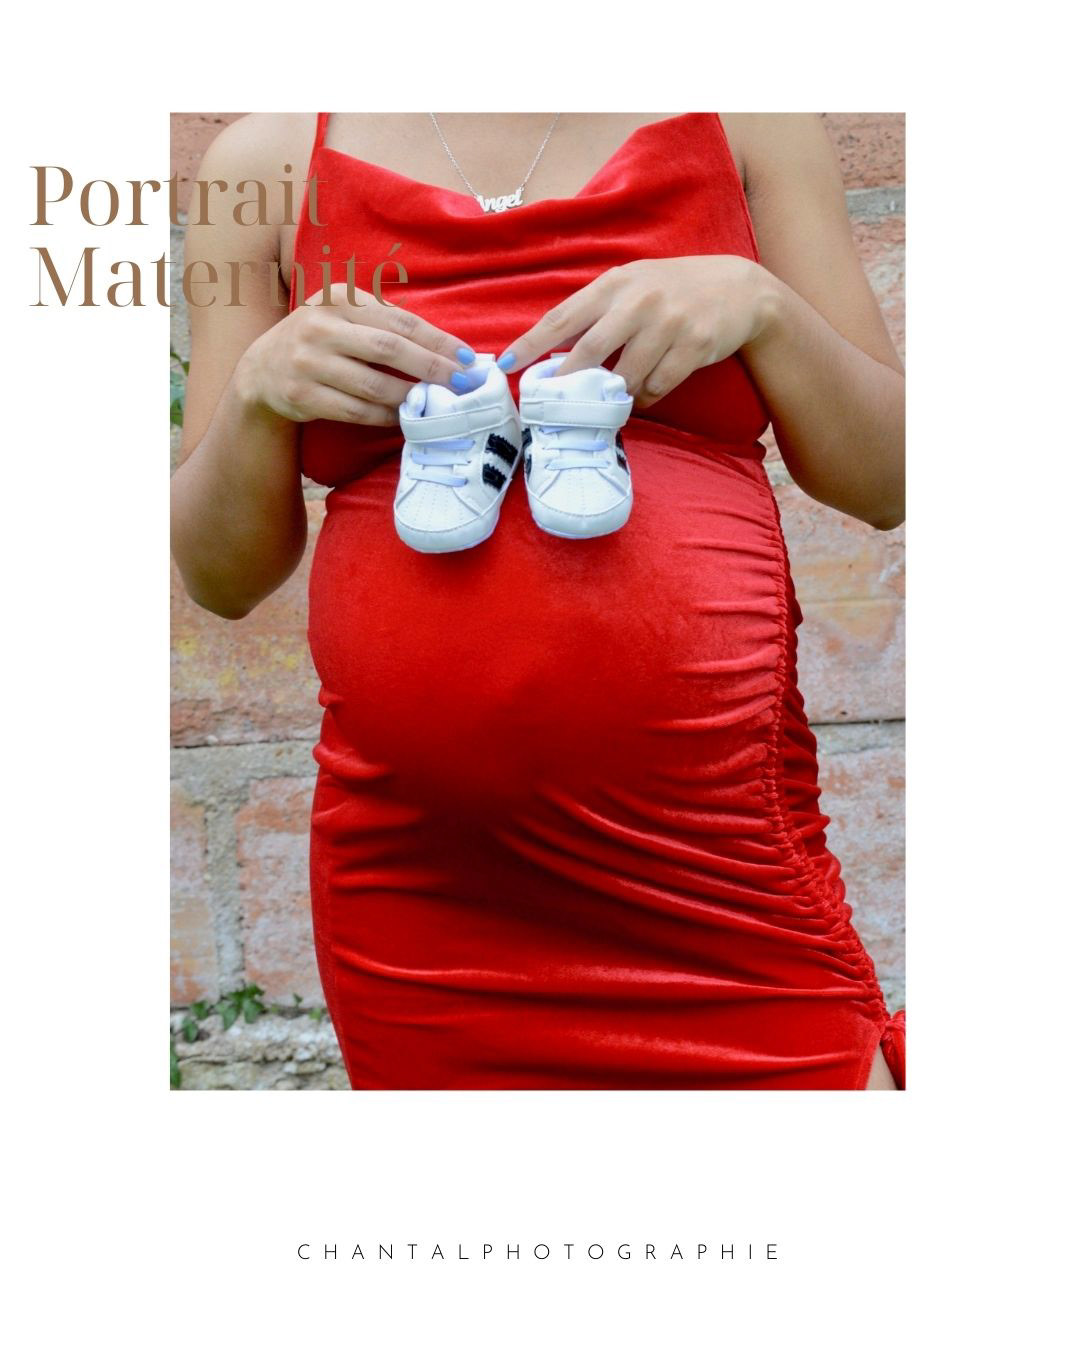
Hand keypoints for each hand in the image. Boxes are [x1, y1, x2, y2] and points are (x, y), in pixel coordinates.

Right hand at [235, 283, 476, 425]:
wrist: (263, 370)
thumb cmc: (320, 341)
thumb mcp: (343, 316)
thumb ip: (383, 323)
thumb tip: (445, 347)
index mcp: (338, 299)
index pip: (399, 320)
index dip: (437, 340)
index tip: (467, 358)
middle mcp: (320, 327)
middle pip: (388, 349)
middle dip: (431, 368)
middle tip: (460, 384)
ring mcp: (308, 362)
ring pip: (373, 386)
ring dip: (409, 398)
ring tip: (435, 404)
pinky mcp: (302, 396)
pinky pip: (355, 411)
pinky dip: (384, 417)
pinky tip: (403, 418)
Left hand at [497, 256, 775, 407]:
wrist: (738, 288)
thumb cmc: (672, 290)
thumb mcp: (632, 287)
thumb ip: (596, 312)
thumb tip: (553, 349)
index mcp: (614, 284)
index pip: (563, 316)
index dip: (531, 342)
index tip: (506, 364)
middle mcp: (639, 301)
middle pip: (589, 352)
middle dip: (566, 382)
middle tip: (552, 403)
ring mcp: (668, 323)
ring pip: (625, 376)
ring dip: (614, 395)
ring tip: (610, 400)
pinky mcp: (694, 346)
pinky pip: (657, 386)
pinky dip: (645, 398)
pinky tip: (644, 396)